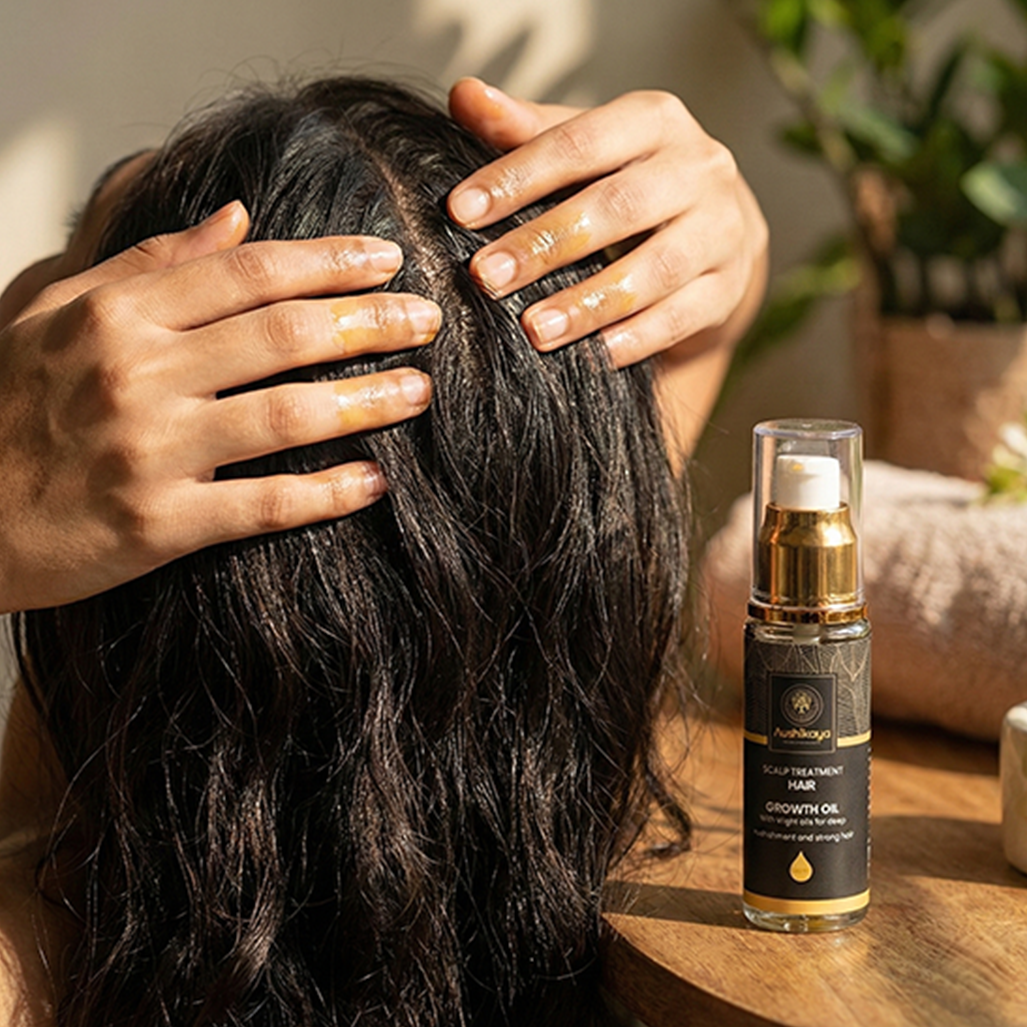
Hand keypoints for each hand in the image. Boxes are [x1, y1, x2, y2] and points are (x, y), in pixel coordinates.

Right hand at [0, 202, 438, 612]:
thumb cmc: (11, 404)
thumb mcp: (56, 311)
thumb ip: (149, 262)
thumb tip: (236, 216)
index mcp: (117, 316)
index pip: (247, 273)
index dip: (327, 262)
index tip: (387, 261)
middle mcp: (137, 376)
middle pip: (281, 336)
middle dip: (367, 322)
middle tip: (428, 318)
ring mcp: (151, 453)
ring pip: (285, 416)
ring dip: (365, 401)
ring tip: (420, 389)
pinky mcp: (159, 525)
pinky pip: (262, 506)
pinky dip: (325, 495)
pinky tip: (375, 483)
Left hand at [447, 78, 767, 370]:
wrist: (714, 230)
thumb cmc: (630, 181)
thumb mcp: (584, 148)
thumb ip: (524, 130)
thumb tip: (464, 95)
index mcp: (655, 120)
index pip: (580, 142)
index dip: (517, 176)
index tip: (460, 211)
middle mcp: (699, 167)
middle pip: (618, 206)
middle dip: (546, 244)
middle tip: (488, 278)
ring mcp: (722, 229)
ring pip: (656, 269)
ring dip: (590, 303)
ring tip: (535, 331)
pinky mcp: (729, 286)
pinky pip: (683, 316)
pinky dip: (638, 338)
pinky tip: (595, 356)